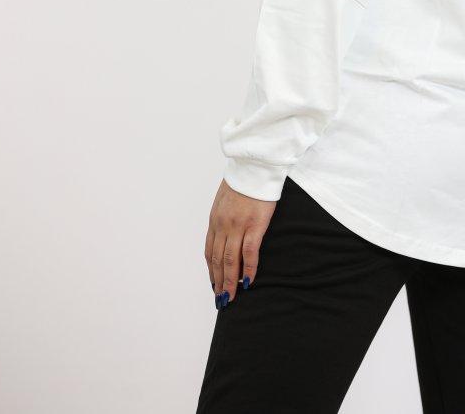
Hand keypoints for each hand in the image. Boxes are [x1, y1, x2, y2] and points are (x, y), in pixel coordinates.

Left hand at [205, 178, 276, 307]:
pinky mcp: (255, 225)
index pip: (209, 251)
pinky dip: (249, 268)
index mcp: (215, 219)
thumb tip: (226, 230)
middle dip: (218, 282)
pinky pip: (249, 252)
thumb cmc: (244, 179)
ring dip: (230, 281)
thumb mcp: (226, 198)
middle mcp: (223, 225)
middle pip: (217, 260)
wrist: (255, 165)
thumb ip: (224, 215)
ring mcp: (238, 226)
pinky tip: (249, 280)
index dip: (211, 270)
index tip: (214, 283)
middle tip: (221, 299)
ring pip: (230, 260)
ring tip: (231, 297)